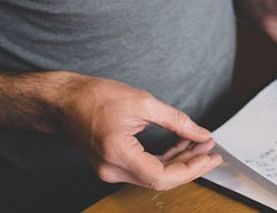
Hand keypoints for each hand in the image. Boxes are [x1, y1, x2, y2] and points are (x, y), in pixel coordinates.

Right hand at [57, 76, 220, 188]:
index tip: (209, 156)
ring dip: (179, 161)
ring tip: (200, 144)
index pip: (161, 176)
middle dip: (189, 165)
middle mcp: (112, 170)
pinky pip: (144, 168)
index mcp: (117, 154)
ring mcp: (110, 170)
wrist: (65, 100)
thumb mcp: (142, 102)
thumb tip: (201, 134)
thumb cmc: (96, 97)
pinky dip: (164, 158)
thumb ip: (176, 121)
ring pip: (153, 175)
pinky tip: (181, 144)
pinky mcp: (113, 165)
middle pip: (159, 179)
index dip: (190, 169)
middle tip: (211, 150)